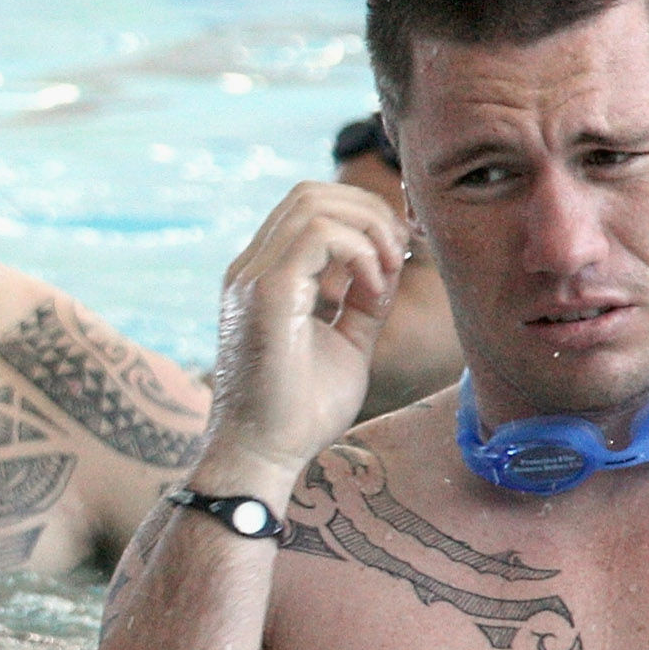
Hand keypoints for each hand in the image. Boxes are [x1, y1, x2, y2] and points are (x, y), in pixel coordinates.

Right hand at [203, 180, 409, 496]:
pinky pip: (318, 235)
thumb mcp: (345, 344)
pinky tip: (373, 283)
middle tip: (399, 255)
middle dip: (369, 211)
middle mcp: (249, 269)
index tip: (396, 256)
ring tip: (386, 271)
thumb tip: (386, 269)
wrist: (261, 456)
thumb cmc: (296, 413)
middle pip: (309, 193)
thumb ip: (361, 303)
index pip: (307, 209)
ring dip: (367, 227)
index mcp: (262, 277)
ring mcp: (252, 278)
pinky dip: (358, 249)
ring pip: (313, 203)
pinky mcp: (265, 294)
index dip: (361, 216)